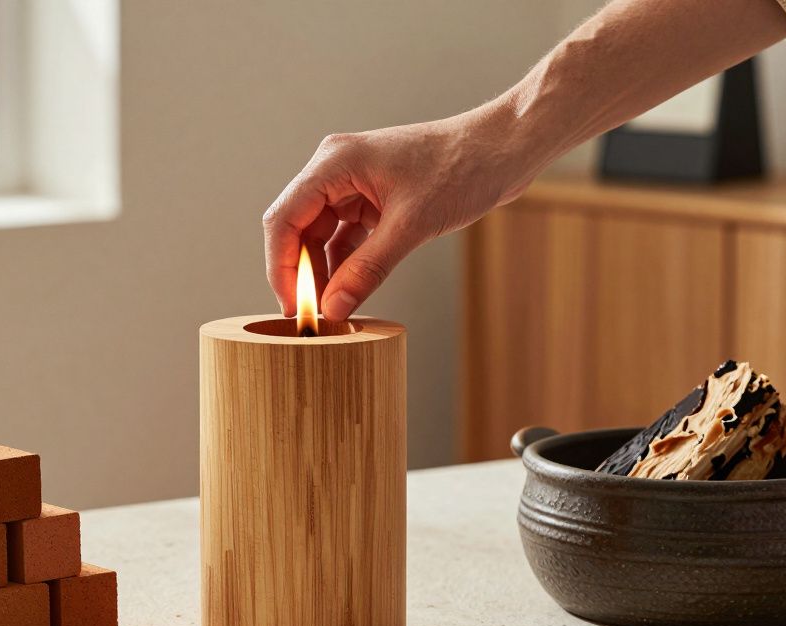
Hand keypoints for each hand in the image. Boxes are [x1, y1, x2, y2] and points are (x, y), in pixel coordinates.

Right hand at [263, 107, 530, 320]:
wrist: (504, 149)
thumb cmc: (462, 168)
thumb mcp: (411, 226)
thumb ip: (367, 269)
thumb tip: (332, 308)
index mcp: (335, 162)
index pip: (284, 219)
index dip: (281, 267)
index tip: (292, 307)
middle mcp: (336, 169)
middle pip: (297, 228)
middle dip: (300, 272)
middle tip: (310, 316)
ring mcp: (354, 183)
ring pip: (319, 235)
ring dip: (323, 271)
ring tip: (329, 309)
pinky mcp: (373, 197)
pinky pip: (345, 235)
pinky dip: (345, 263)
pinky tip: (348, 291)